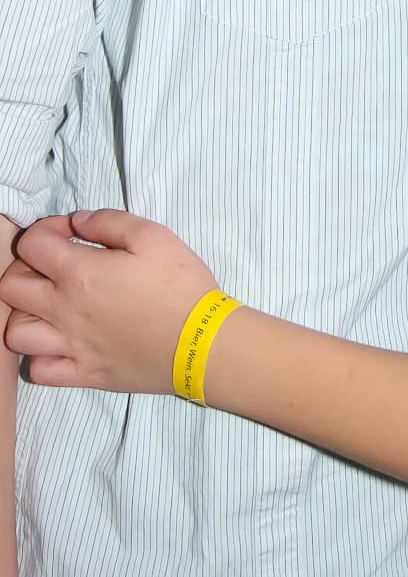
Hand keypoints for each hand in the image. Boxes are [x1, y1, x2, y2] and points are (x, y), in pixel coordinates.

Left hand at [0, 210, 217, 394]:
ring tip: (51, 305)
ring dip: (26, 313)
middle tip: (55, 265)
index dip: (46, 229)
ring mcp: (70, 347)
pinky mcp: (82, 374)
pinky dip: (40, 355)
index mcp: (79, 273)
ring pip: (14, 333)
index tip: (70, 232)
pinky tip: (61, 341)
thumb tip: (77, 222)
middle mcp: (64, 311)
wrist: (201, 342)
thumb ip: (108, 221)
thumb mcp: (153, 235)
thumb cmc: (180, 285)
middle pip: (10, 287)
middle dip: (26, 266)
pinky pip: (38, 370)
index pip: (31, 244)